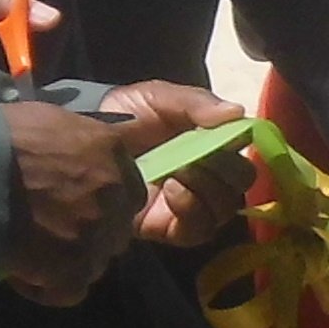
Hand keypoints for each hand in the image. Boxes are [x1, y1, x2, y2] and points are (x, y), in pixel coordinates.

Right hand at [0, 92, 178, 304]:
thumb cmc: (1, 135)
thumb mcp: (53, 119)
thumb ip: (79, 142)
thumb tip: (77, 157)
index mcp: (112, 152)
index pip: (129, 189)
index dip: (102, 200)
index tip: (75, 204)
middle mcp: (113, 195)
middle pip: (116, 228)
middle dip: (90, 231)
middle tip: (53, 229)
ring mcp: (95, 235)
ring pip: (96, 261)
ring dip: (69, 260)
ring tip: (33, 252)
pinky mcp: (71, 269)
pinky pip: (71, 290)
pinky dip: (48, 287)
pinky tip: (24, 273)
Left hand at [97, 78, 247, 250]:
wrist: (85, 141)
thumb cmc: (124, 116)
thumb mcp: (158, 98)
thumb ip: (195, 103)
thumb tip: (237, 113)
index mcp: (210, 140)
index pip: (244, 147)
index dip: (239, 142)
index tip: (223, 135)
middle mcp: (208, 172)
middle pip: (241, 181)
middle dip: (225, 169)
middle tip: (196, 157)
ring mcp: (191, 201)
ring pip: (226, 207)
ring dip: (208, 190)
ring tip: (177, 173)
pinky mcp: (172, 227)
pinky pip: (199, 229)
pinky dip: (192, 210)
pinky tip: (171, 192)